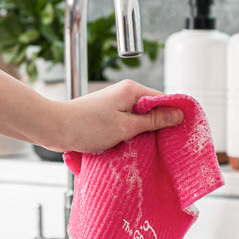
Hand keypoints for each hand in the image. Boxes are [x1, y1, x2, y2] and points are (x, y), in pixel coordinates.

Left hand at [46, 80, 183, 152]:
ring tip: (149, 148)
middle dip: (160, 126)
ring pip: (139, 119)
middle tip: (168, 145)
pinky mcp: (107, 115)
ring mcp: (115, 104)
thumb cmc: (86, 127)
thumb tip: (177, 114)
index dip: (174, 115)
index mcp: (132, 90)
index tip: (183, 132)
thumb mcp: (126, 127)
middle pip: (153, 109)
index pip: (164, 99)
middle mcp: (124, 93)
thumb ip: (153, 121)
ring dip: (144, 133)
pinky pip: (127, 124)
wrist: (55, 129)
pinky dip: (132, 134)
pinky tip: (133, 147)